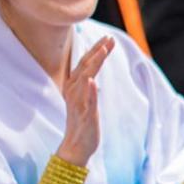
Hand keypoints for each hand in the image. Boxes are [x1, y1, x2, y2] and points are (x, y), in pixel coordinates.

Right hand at [57, 37, 114, 165]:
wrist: (76, 146)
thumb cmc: (82, 122)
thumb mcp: (85, 100)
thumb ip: (87, 86)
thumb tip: (92, 75)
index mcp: (74, 86)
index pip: (86, 63)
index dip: (96, 50)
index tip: (108, 38)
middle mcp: (73, 91)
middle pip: (86, 66)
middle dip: (97, 51)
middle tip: (109, 39)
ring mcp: (78, 102)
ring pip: (85, 79)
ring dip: (94, 64)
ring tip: (102, 51)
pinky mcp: (84, 115)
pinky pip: (87, 101)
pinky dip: (90, 91)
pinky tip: (92, 81)